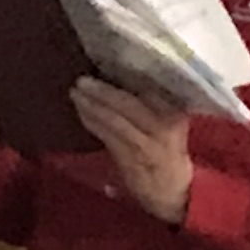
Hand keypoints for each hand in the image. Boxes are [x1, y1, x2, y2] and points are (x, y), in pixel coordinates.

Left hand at [72, 77, 196, 223]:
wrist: (173, 188)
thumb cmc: (168, 149)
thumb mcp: (170, 121)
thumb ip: (152, 101)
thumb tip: (122, 74)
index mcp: (175, 111)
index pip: (150, 87)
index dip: (127, 74)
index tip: (107, 60)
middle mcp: (163, 124)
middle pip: (128, 102)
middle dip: (101, 90)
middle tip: (82, 79)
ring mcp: (146, 142)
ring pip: (114, 118)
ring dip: (91, 105)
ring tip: (75, 92)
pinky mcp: (130, 158)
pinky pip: (107, 136)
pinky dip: (92, 122)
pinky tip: (81, 112)